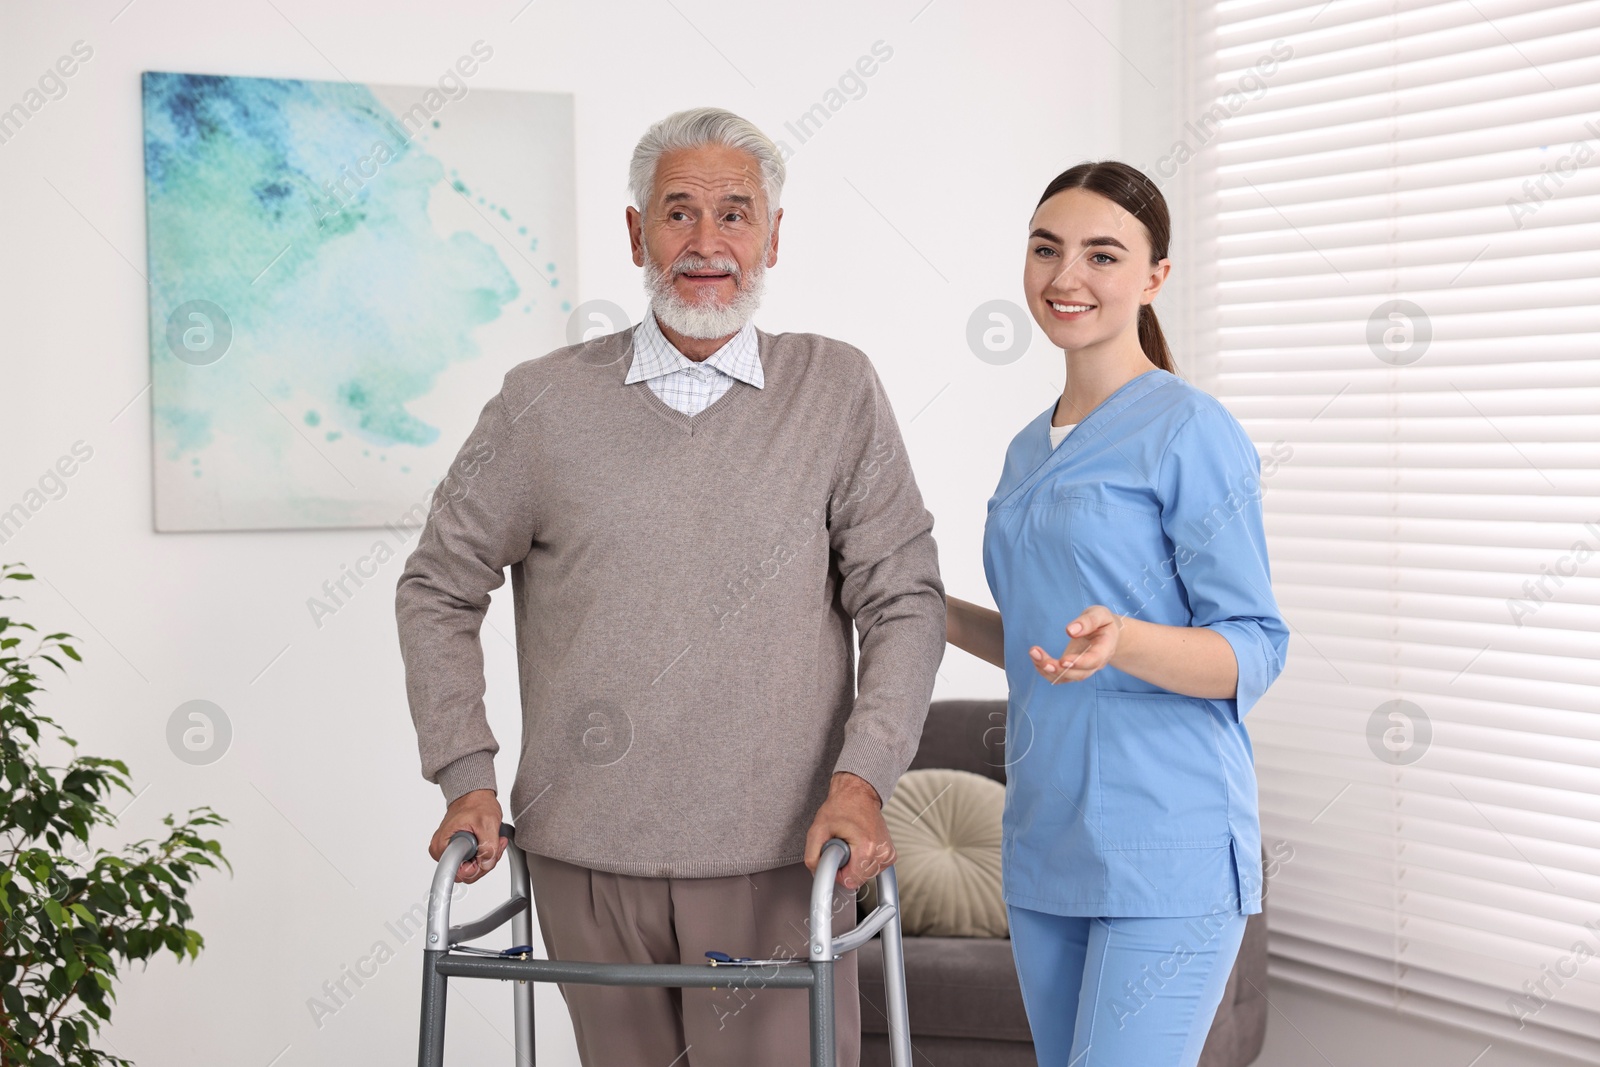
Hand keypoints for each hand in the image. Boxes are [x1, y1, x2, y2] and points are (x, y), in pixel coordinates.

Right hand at [429, 788, 507, 883]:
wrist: (474, 795)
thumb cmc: (476, 804)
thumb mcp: (487, 823)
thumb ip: (488, 848)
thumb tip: (486, 864)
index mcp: (442, 846)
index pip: (458, 873)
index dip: (476, 868)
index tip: (486, 853)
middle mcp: (441, 851)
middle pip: (465, 873)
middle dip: (485, 861)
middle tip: (495, 843)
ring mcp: (448, 851)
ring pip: (471, 868)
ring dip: (486, 856)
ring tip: (494, 839)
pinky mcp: (456, 850)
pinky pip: (471, 861)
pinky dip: (483, 853)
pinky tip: (489, 841)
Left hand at [804, 772, 894, 890]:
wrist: (857, 794)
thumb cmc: (841, 807)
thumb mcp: (817, 830)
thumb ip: (812, 857)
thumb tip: (818, 874)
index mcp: (866, 847)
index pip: (850, 881)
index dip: (838, 872)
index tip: (836, 856)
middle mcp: (881, 851)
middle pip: (859, 879)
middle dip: (847, 867)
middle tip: (843, 846)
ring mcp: (888, 853)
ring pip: (866, 875)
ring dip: (855, 864)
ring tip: (852, 843)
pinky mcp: (890, 854)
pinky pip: (874, 869)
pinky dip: (864, 861)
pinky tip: (860, 846)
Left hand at [1030, 604, 1122, 684]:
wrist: (1105, 633)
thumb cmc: (1102, 622)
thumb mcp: (1099, 614)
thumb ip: (1088, 621)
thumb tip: (1071, 631)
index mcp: (1105, 648)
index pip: (1094, 660)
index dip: (1080, 662)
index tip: (1063, 659)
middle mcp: (1095, 664)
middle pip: (1079, 674)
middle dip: (1060, 670)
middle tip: (1044, 662)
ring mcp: (1084, 669)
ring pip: (1067, 677)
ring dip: (1049, 670)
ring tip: (1034, 654)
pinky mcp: (1072, 669)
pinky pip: (1059, 676)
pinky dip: (1045, 671)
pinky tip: (1035, 658)